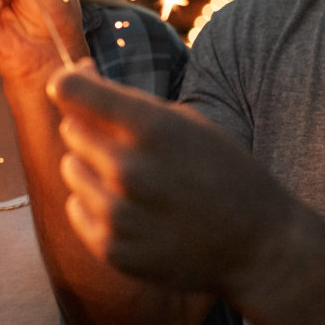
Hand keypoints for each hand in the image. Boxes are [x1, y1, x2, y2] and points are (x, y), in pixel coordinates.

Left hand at [52, 61, 291, 298]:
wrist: (256, 248)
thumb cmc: (225, 174)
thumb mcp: (189, 123)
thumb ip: (130, 101)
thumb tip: (77, 75)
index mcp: (150, 128)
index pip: (70, 89)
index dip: (68, 81)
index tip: (74, 82)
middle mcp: (128, 169)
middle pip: (70, 128)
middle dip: (91, 125)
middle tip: (126, 138)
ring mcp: (117, 214)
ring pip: (70, 167)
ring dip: (92, 165)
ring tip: (134, 177)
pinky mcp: (112, 249)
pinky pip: (77, 207)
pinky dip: (96, 203)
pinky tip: (133, 207)